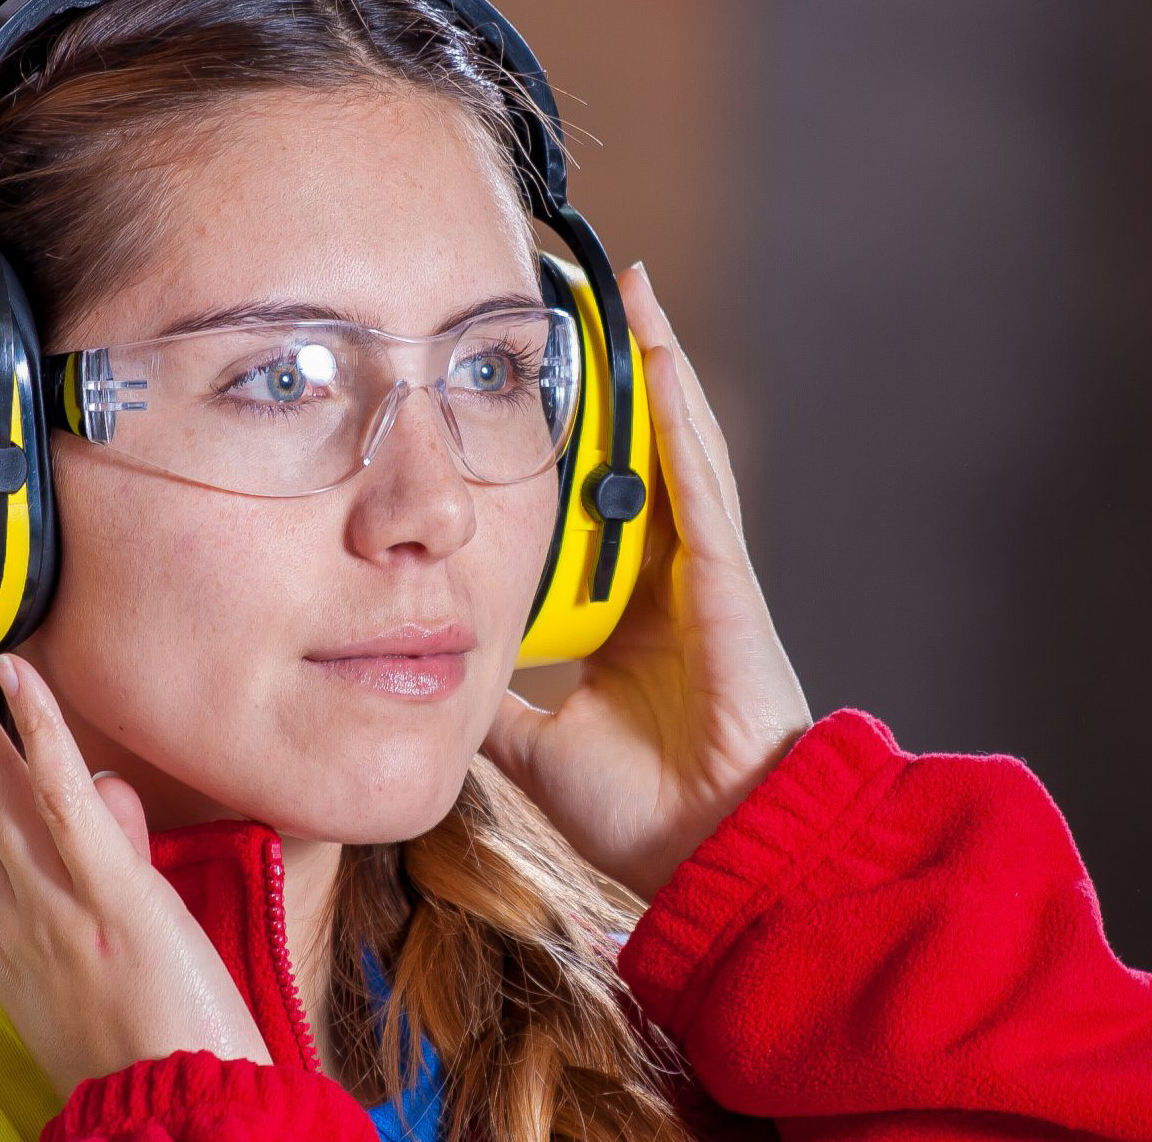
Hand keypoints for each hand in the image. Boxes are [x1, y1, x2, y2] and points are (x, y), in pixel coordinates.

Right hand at [0, 605, 269, 1096]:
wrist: (177, 1118)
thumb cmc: (150, 1045)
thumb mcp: (105, 942)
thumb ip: (102, 853)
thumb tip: (105, 788)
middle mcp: (6, 902)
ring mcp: (52, 898)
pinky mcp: (112, 898)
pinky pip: (68, 802)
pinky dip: (40, 732)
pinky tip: (12, 671)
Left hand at [481, 263, 813, 900]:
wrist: (714, 856)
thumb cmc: (646, 815)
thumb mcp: (536, 743)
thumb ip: (495, 701)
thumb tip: (428, 674)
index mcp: (630, 617)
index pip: (593, 512)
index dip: (570, 450)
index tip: (533, 393)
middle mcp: (669, 581)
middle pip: (637, 460)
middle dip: (614, 384)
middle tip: (579, 307)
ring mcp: (702, 572)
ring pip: (674, 449)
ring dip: (652, 369)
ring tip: (630, 294)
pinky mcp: (723, 575)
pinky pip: (697, 477)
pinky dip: (677, 413)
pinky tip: (658, 354)